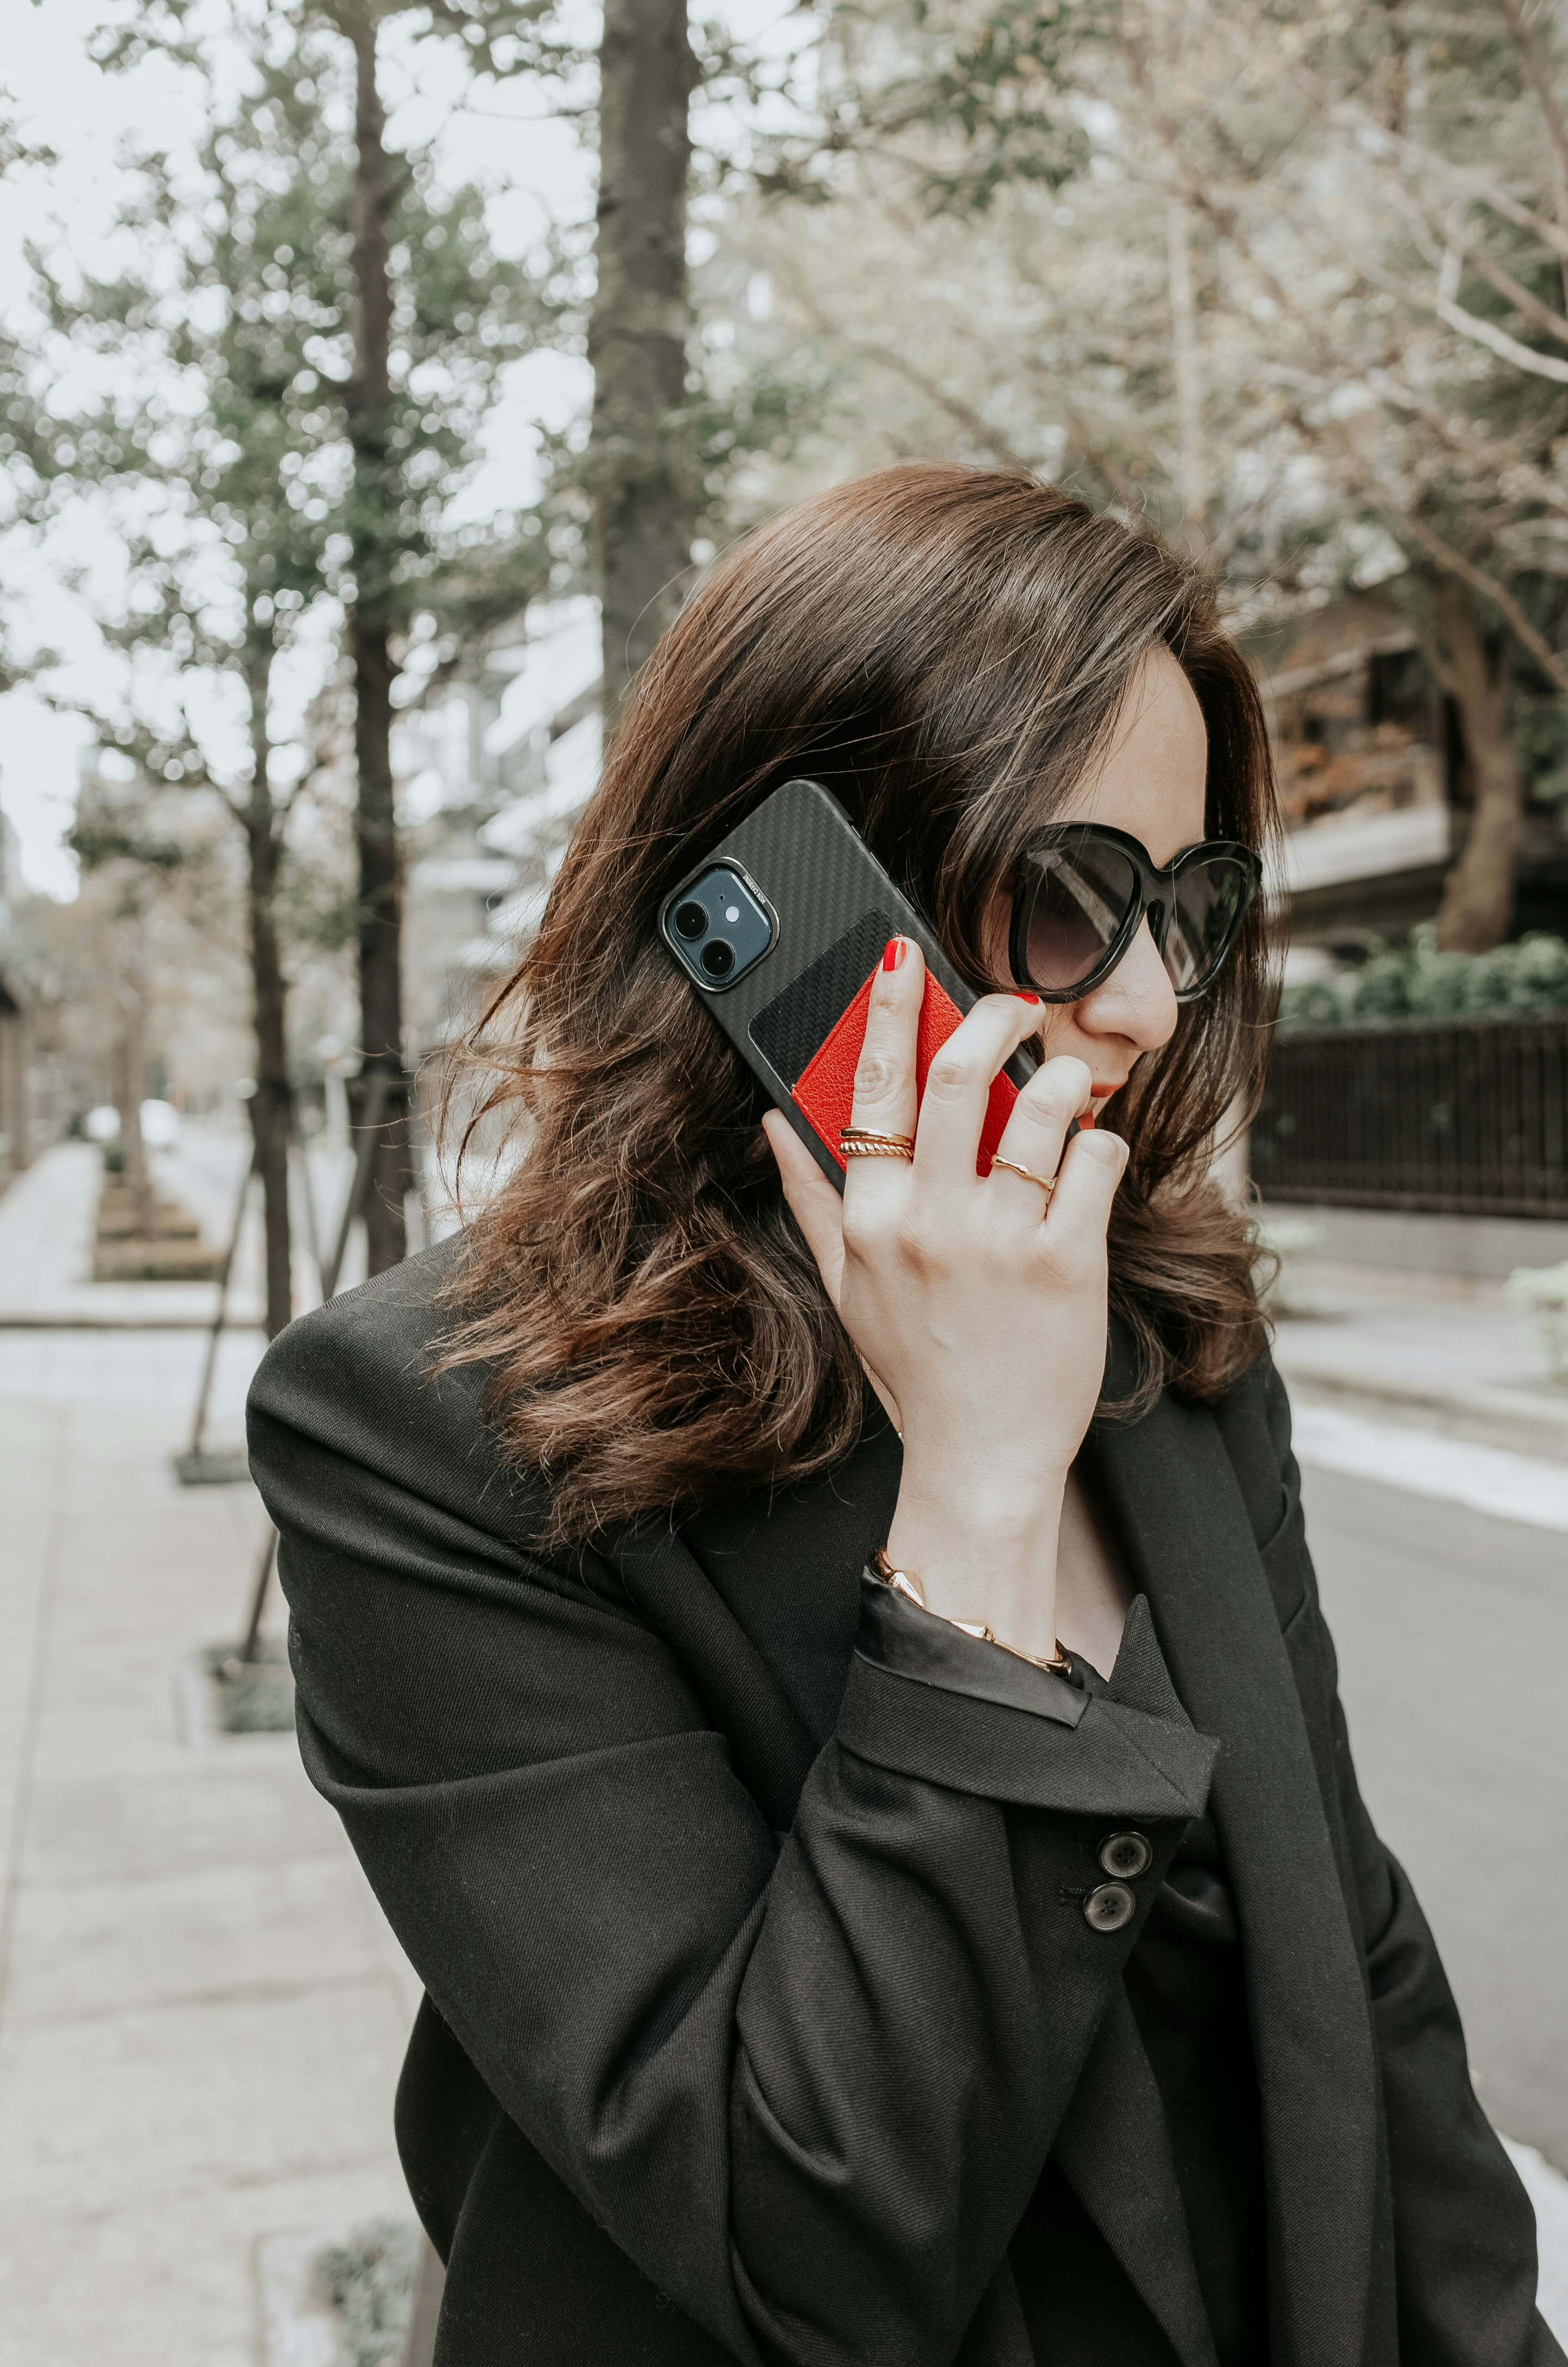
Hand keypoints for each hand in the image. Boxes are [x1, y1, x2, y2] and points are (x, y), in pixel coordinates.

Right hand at [762, 939, 1127, 1659]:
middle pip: (960, 1076)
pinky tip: (1093, 1159)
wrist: (979, 1458)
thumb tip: (775, 1121)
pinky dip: (1102, 1144)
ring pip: (1042, 1107)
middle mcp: (931, 1222)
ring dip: (1062, 1077)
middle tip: (1011, 1004)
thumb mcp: (843, 1286)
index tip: (901, 959)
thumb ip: (812, 1198)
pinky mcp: (1068, 1263)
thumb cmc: (914, 1369)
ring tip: (1067, 1083)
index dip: (886, 1012)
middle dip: (990, 1016)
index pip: (872, 1090)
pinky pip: (1097, 1162)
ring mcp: (1001, 1241)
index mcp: (872, 1220)